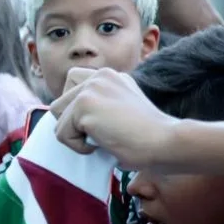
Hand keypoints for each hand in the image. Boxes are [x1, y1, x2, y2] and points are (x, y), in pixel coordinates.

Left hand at [51, 67, 175, 170]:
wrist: (166, 142)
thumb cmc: (147, 136)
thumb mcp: (121, 109)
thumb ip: (100, 103)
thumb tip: (68, 116)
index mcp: (109, 76)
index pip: (70, 87)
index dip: (75, 110)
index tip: (99, 122)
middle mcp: (99, 76)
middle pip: (58, 103)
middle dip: (72, 123)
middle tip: (102, 132)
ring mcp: (91, 89)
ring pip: (57, 118)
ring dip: (75, 135)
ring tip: (104, 137)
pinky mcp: (84, 106)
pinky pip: (62, 134)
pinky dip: (78, 147)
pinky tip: (104, 143)